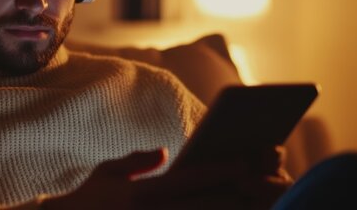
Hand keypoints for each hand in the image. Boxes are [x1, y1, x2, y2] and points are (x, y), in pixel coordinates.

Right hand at [42, 147, 292, 209]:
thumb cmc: (85, 201)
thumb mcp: (106, 174)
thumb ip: (136, 162)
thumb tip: (161, 152)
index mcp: (144, 193)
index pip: (190, 177)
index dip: (221, 168)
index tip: (247, 161)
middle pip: (207, 204)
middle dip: (241, 195)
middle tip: (271, 184)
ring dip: (234, 209)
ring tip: (264, 201)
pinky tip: (233, 209)